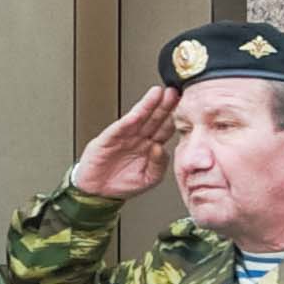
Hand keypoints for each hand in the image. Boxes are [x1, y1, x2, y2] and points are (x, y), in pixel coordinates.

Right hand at [69, 87, 179, 203]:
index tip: (185, 106)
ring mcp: (124, 136)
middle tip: (174, 92)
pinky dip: (129, 120)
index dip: (174, 117)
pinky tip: (138, 113)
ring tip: (158, 93)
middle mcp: (139, 138)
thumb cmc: (123, 184)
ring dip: (148, 105)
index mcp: (151, 146)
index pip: (165, 128)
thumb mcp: (149, 178)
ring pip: (139, 118)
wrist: (98, 191)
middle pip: (155, 118)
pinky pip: (121, 128)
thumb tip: (161, 148)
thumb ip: (159, 164)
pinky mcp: (109, 139)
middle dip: (164, 105)